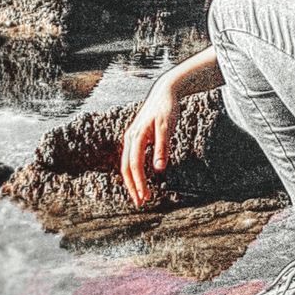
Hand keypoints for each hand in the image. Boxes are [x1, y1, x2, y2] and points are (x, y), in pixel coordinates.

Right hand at [120, 78, 179, 207]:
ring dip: (133, 180)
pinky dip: (134, 171)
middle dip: (133, 186)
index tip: (145, 197)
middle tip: (141, 202)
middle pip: (126, 167)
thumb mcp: (167, 127)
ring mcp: (131, 137)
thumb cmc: (167, 108)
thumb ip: (162, 148)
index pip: (134, 165)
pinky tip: (141, 179)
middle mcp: (130, 137)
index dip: (139, 182)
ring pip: (127, 163)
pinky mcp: (136, 137)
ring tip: (142, 194)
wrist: (165, 91)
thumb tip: (159, 169)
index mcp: (136, 136)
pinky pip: (131, 158)